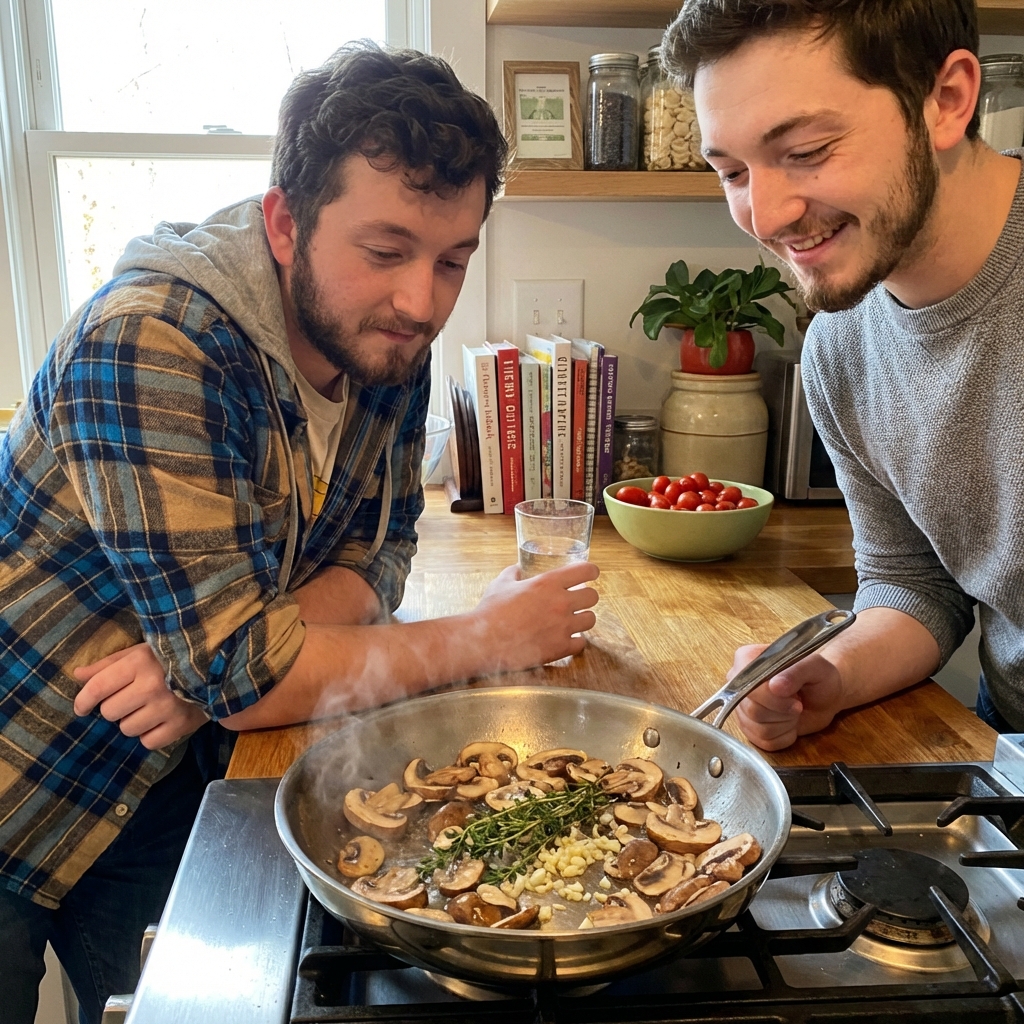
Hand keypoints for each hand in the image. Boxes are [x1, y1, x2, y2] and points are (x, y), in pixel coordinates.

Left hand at [73, 643, 208, 749]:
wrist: (218, 666)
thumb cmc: (172, 658)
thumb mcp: (140, 652)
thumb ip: (108, 665)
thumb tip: (77, 676)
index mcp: (139, 662)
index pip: (98, 687)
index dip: (83, 700)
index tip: (82, 707)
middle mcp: (152, 686)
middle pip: (110, 712)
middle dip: (115, 707)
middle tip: (131, 699)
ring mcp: (168, 707)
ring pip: (127, 729)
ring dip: (133, 721)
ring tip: (148, 709)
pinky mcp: (182, 725)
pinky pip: (149, 742)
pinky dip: (151, 734)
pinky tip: (160, 720)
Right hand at [474, 562, 599, 671]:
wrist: (484, 641)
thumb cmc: (491, 612)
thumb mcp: (500, 584)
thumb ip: (513, 574)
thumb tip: (517, 569)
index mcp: (548, 583)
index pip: (586, 570)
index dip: (590, 571)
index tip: (590, 574)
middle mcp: (560, 603)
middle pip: (593, 596)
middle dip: (586, 597)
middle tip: (577, 601)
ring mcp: (562, 626)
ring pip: (591, 619)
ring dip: (582, 619)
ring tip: (572, 622)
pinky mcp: (560, 648)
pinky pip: (581, 643)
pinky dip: (575, 641)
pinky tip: (565, 640)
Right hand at [730, 644, 844, 750]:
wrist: (824, 696)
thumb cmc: (818, 676)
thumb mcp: (815, 666)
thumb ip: (796, 672)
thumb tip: (775, 686)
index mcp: (746, 660)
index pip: (745, 685)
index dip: (771, 697)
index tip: (795, 697)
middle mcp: (738, 684)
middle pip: (752, 710)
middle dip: (783, 711)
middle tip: (798, 704)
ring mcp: (742, 708)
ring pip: (758, 728)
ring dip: (785, 724)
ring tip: (794, 712)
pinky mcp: (750, 729)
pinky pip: (764, 742)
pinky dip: (785, 736)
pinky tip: (790, 724)